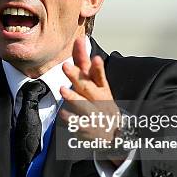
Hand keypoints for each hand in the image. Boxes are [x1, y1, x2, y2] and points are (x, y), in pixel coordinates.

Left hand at [59, 37, 125, 164]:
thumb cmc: (102, 105)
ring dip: (73, 97)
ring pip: (83, 105)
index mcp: (102, 88)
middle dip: (76, 77)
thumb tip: (80, 41)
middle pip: (87, 87)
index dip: (98, 67)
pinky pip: (78, 123)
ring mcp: (94, 114)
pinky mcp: (87, 127)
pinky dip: (71, 118)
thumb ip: (86, 65)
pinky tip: (63, 113)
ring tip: (63, 90)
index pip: (99, 75)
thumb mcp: (97, 84)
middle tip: (65, 66)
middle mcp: (100, 100)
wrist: (113, 135)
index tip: (95, 57)